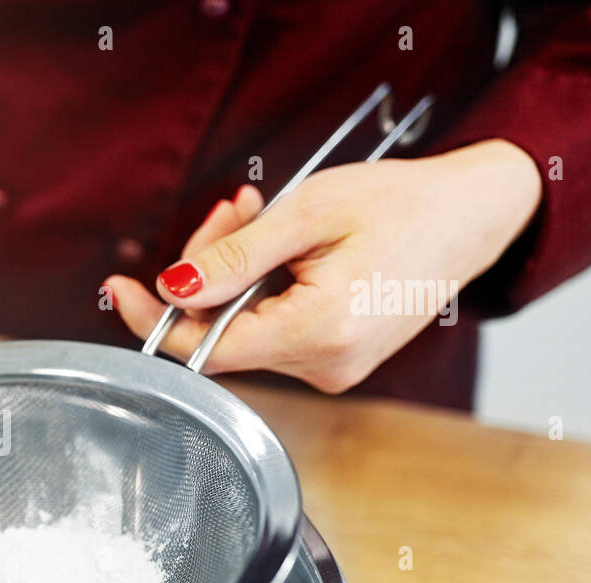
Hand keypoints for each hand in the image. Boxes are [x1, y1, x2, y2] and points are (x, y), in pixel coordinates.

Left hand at [107, 139, 541, 392]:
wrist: (472, 217)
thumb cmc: (403, 205)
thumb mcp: (308, 213)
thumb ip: (235, 257)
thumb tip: (173, 288)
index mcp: (319, 332)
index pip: (206, 349)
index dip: (156, 320)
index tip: (118, 290)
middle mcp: (324, 366)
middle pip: (220, 334)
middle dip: (206, 272)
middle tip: (229, 209)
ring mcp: (331, 368)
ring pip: (242, 330)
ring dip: (234, 274)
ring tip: (259, 215)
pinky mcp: (334, 359)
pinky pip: (271, 330)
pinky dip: (260, 290)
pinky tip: (279, 249)